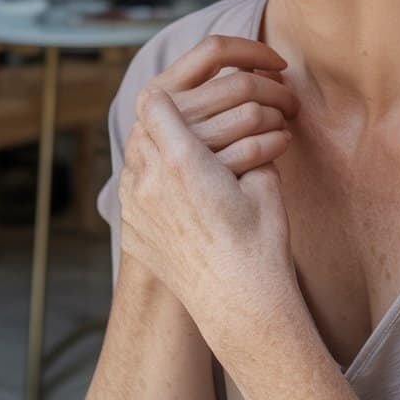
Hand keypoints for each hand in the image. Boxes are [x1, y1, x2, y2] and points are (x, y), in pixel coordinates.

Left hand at [118, 35, 301, 360]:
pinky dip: (153, 178)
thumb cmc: (262, 246)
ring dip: (158, 146)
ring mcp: (136, 209)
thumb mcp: (266, 183)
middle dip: (169, 117)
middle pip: (142, 125)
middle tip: (195, 119)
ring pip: (134, 155)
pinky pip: (133, 189)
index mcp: (185, 162)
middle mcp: (150, 182)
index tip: (198, 93)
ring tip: (186, 149)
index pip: (157, 101)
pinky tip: (178, 188)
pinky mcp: (134, 231)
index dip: (177, 92)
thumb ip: (250, 143)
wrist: (241, 308)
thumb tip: (249, 125)